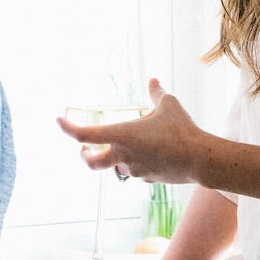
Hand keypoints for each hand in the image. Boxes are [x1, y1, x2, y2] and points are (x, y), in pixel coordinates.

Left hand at [57, 78, 208, 185]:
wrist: (199, 159)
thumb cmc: (182, 130)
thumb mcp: (169, 105)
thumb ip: (156, 93)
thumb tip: (153, 80)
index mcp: (122, 135)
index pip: (84, 134)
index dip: (68, 128)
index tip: (60, 121)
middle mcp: (123, 155)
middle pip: (92, 163)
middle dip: (85, 156)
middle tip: (84, 149)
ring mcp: (134, 170)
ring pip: (118, 166)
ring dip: (120, 156)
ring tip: (138, 142)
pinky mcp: (148, 179)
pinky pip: (136, 171)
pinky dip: (138, 163)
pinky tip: (154, 154)